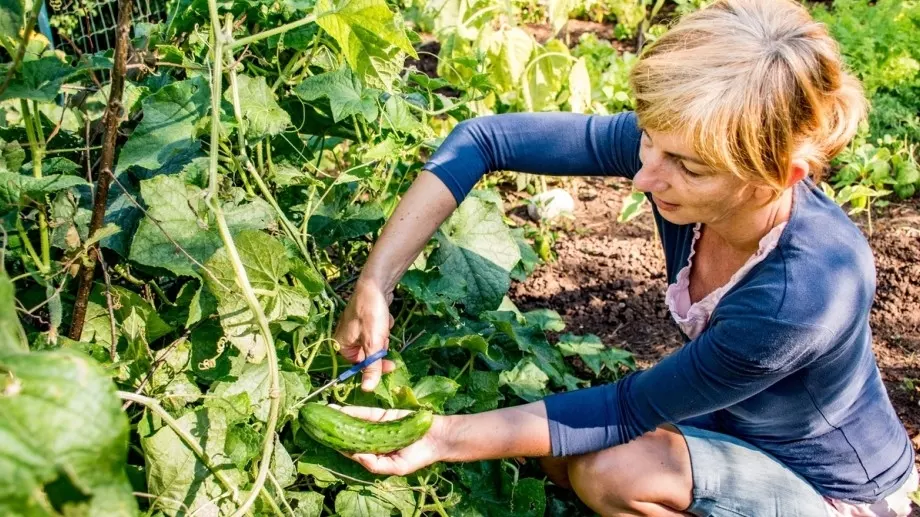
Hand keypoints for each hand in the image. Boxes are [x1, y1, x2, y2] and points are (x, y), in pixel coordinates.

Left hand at [330, 404, 450, 476]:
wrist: (437, 438)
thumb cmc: (418, 456)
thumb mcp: (397, 467)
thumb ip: (375, 464)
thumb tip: (354, 455)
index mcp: (374, 455)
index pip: (351, 451)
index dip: (337, 446)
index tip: (322, 441)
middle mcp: (373, 441)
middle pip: (349, 435)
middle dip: (334, 430)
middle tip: (317, 424)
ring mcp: (377, 426)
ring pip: (355, 422)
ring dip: (340, 417)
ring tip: (324, 412)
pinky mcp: (383, 414)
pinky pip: (365, 413)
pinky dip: (353, 411)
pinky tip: (340, 409)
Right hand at [334, 281, 396, 390]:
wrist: (376, 284)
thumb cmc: (371, 312)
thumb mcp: (373, 342)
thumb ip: (372, 366)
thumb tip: (368, 390)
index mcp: (340, 345)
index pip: (358, 366)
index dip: (375, 366)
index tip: (391, 365)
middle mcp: (345, 338)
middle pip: (367, 355)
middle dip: (380, 347)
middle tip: (384, 336)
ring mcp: (355, 329)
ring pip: (375, 344)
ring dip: (383, 336)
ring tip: (383, 323)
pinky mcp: (365, 322)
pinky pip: (377, 332)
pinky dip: (383, 327)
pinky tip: (384, 317)